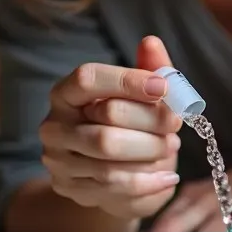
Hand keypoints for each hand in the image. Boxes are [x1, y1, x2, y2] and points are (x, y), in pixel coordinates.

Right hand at [39, 35, 181, 220]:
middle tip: (176, 125)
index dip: (128, 80)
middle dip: (152, 120)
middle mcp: (55, 125)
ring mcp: (58, 160)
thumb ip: (150, 71)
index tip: (163, 88)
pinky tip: (169, 177)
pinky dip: (149, 181)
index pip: (88, 78)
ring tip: (170, 147)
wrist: (115, 180)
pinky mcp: (70, 188)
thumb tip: (151, 42)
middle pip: (107, 116)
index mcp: (67, 93)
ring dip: (152, 151)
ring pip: (111, 154)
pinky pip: (115, 185)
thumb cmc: (130, 128)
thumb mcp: (143, 99)